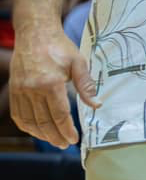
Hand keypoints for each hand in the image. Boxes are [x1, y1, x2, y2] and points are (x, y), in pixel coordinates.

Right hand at [8, 24, 97, 148]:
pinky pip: (18, 115)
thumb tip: (97, 105)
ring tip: (54, 141)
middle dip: (56, 136)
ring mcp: (20, 91)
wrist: (35, 34)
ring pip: (30, 121)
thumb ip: (86, 86)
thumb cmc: (59, 47)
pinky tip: (37, 131)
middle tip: (66, 144)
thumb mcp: (78, 63)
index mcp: (50, 83)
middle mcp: (32, 90)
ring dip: (42, 135)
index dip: (67, 129)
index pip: (60, 114)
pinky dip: (27, 126)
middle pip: (44, 122)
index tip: (75, 139)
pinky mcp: (14, 90)